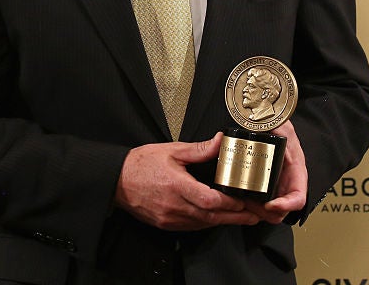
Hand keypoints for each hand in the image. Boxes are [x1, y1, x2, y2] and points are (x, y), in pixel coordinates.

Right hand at [114, 132, 261, 230]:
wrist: (117, 180)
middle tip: (252, 215)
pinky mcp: (166, 224)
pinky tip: (215, 217)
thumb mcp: (172, 150)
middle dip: (234, 217)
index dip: (229, 204)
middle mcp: (174, 205)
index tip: (243, 201)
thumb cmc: (141, 164)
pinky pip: (191, 227)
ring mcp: (170, 218)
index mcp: (176, 185)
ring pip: (203, 224)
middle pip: (211, 217)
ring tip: (240, 216)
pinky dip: (206, 222)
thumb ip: (199, 149)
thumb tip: (219, 141)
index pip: (209, 201)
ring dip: (222, 221)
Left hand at [243, 121, 307, 224]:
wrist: (269, 122)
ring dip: (256, 211)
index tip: (270, 204)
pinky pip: (259, 206)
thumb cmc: (278, 126)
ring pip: (269, 212)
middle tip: (248, 203)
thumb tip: (266, 128)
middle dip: (265, 212)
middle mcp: (287, 184)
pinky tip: (239, 197)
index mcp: (296, 172)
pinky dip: (250, 207)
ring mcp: (275, 188)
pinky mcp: (262, 189)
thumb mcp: (280, 125)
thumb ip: (275, 127)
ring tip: (241, 200)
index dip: (286, 205)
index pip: (298, 198)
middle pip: (281, 211)